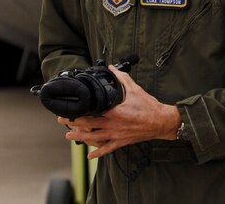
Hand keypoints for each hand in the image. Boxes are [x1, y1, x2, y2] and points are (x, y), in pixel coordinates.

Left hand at [56, 65, 181, 158]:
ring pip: (94, 138)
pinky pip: (108, 149)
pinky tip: (90, 155)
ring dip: (80, 137)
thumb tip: (112, 68)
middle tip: (62, 121)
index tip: (69, 109)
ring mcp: (116, 135)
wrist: (161, 121)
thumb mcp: (136, 89)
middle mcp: (113, 125)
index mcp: (115, 112)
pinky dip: (98, 152)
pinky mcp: (122, 142)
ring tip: (69, 136)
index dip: (78, 111)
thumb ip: (122, 79)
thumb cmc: (149, 106)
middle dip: (73, 123)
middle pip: (88, 125)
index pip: (92, 112)